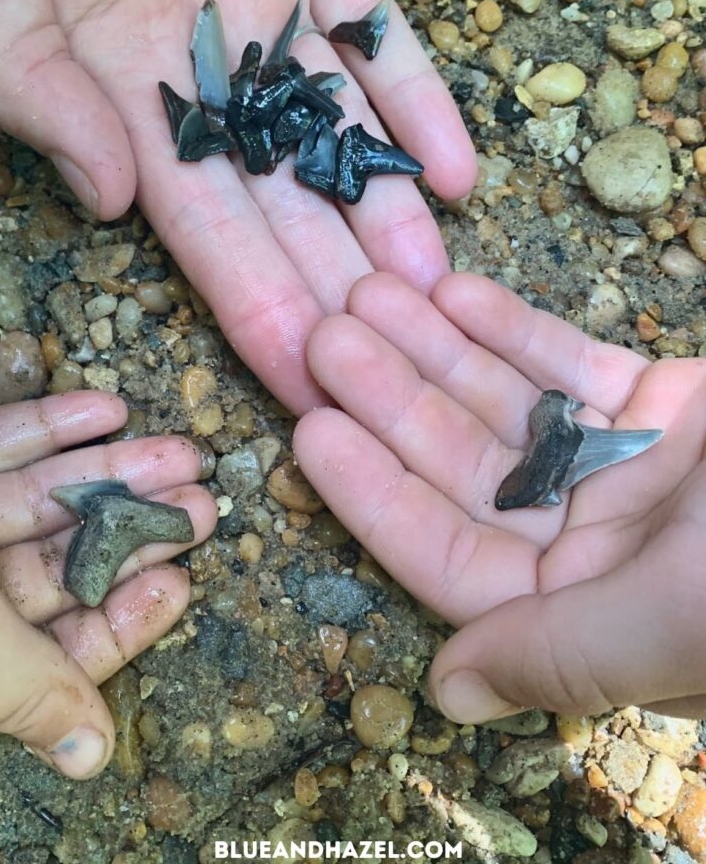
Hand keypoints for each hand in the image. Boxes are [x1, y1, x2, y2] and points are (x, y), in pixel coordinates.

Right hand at [0, 0, 474, 413]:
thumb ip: (35, 87)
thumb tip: (110, 200)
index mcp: (113, 88)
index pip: (199, 230)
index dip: (252, 308)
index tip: (303, 383)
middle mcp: (197, 62)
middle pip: (282, 200)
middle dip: (334, 285)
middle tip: (396, 363)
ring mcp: (262, 0)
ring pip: (339, 129)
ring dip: (387, 211)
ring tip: (437, 294)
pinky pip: (378, 27)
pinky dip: (418, 96)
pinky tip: (458, 173)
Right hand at [0, 391, 216, 777]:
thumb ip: (24, 693)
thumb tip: (93, 760)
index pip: (53, 648)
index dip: (121, 618)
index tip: (182, 581)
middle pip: (56, 562)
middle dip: (131, 529)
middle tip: (203, 501)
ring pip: (34, 496)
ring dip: (108, 471)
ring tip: (178, 449)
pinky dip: (47, 424)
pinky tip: (107, 408)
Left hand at [294, 272, 705, 720]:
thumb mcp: (682, 619)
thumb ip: (562, 656)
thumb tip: (442, 691)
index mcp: (595, 621)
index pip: (454, 561)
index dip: (378, 498)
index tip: (312, 434)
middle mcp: (598, 548)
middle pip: (468, 469)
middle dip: (393, 400)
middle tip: (322, 334)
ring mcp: (629, 471)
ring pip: (507, 406)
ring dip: (435, 349)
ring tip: (368, 292)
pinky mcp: (666, 405)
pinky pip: (569, 362)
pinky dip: (511, 328)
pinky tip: (449, 290)